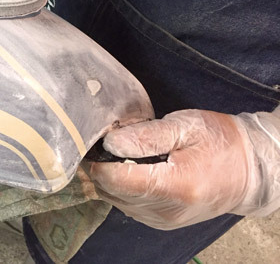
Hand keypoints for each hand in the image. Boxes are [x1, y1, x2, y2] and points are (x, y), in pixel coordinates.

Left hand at [82, 109, 261, 229]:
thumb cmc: (220, 141)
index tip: (97, 142)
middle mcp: (166, 210)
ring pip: (117, 200)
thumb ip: (145, 135)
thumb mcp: (184, 126)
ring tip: (125, 155)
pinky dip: (124, 188)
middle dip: (104, 167)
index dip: (100, 161)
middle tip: (110, 144)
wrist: (250, 170)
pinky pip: (129, 205)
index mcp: (175, 185)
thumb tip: (111, 143)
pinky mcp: (162, 222)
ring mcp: (164, 220)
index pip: (118, 179)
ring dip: (112, 178)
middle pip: (113, 191)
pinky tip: (134, 169)